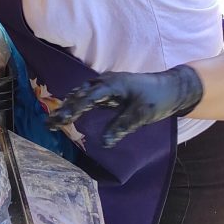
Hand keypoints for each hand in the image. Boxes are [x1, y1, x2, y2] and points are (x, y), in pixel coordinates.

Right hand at [47, 65, 203, 146]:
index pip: (87, 98)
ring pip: (81, 93)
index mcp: (112, 85)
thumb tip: (103, 142)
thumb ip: (121, 127)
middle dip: (63, 108)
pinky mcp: (109, 88)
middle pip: (79, 94)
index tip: (60, 120)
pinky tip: (72, 109)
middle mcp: (105, 81)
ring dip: (68, 105)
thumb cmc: (157, 100)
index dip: (72, 109)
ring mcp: (106, 83)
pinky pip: (88, 93)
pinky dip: (77, 101)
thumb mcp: (141, 115)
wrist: (173, 87)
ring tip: (55, 119)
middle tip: (49, 123)